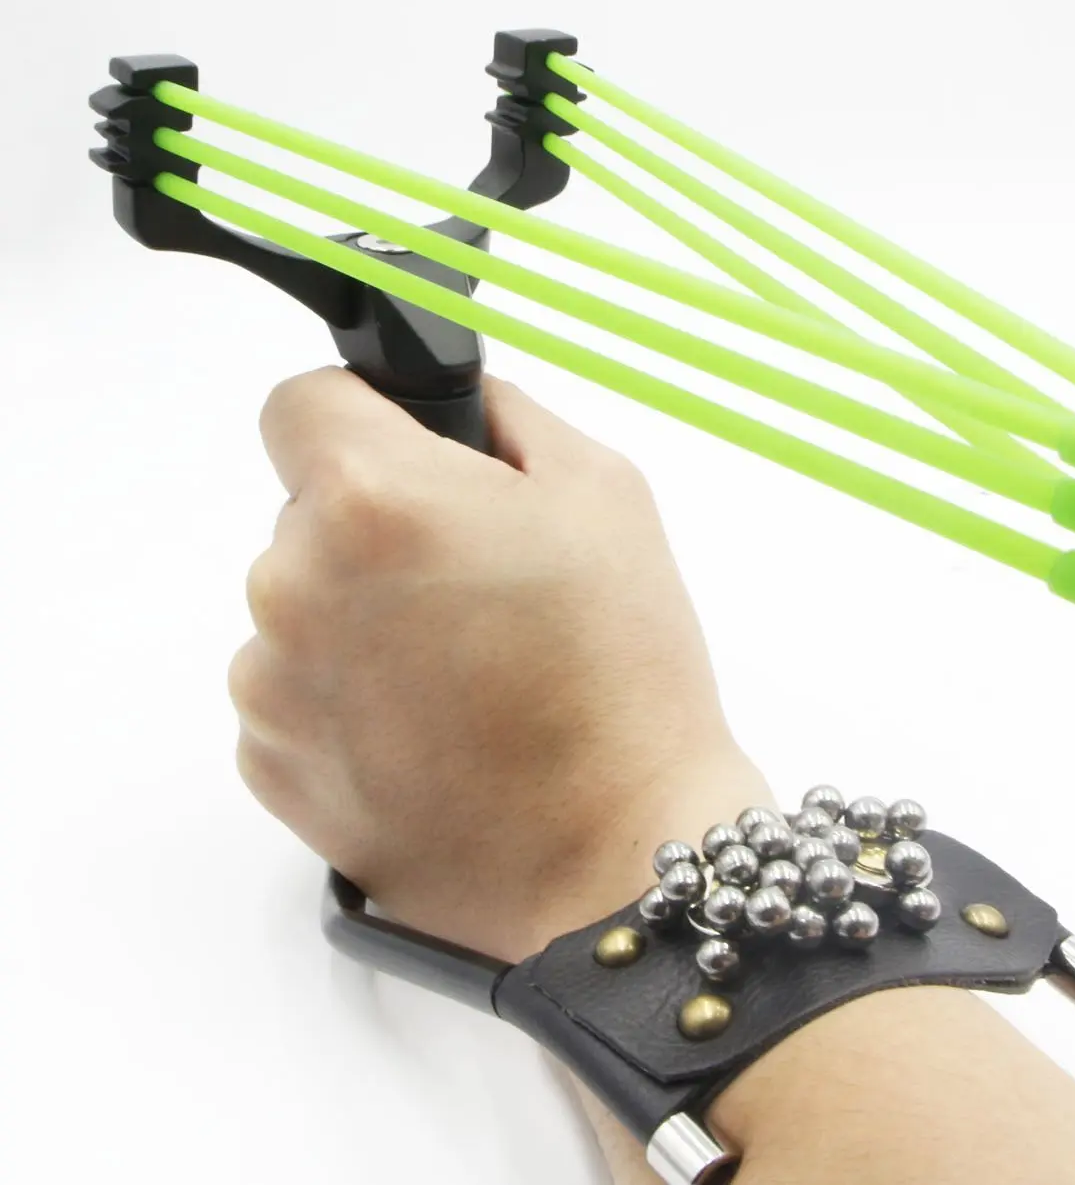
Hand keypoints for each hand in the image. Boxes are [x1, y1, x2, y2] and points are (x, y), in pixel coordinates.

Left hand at [231, 368, 771, 959]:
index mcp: (370, 497)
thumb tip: (456, 404)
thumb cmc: (621, 676)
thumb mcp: (605, 491)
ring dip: (362, 616)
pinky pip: (296, 689)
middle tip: (478, 580)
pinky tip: (436, 726)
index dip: (361, 417)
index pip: (300, 402)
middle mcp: (294, 583)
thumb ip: (508, 418)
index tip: (407, 452)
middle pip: (308, 511)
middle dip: (382, 526)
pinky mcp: (272, 765)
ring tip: (467, 669)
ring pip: (301, 603)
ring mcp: (272, 683)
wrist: (612, 853)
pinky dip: (350, 695)